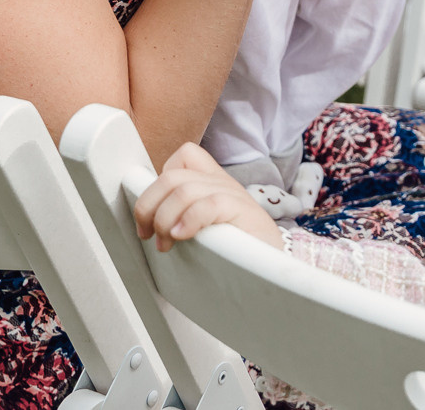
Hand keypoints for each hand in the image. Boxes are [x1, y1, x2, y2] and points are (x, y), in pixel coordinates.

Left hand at [132, 143, 284, 251]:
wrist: (276, 265)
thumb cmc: (239, 252)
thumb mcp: (207, 228)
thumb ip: (185, 217)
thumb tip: (148, 225)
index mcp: (214, 184)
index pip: (182, 158)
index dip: (157, 184)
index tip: (148, 220)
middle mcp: (222, 183)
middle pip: (171, 176)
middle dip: (149, 206)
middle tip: (148, 234)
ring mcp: (233, 194)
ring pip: (183, 189)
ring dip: (164, 219)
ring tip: (167, 243)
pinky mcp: (242, 210)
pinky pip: (208, 203)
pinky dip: (189, 220)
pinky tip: (183, 237)